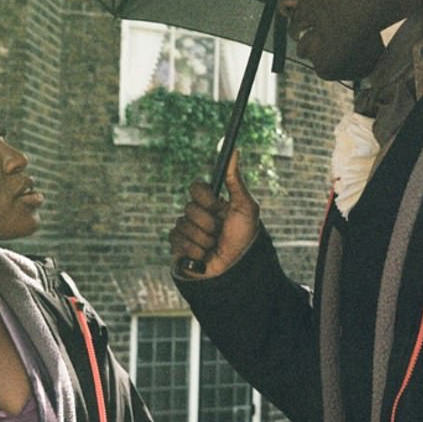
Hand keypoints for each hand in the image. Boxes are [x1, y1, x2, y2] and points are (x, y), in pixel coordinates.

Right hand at [169, 150, 259, 277]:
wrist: (237, 271)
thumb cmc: (245, 239)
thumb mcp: (245, 207)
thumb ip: (235, 179)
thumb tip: (234, 150)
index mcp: (212, 202)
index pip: (196, 187)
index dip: (205, 197)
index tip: (217, 206)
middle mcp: (198, 214)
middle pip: (189, 208)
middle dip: (208, 224)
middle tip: (221, 233)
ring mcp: (187, 230)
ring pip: (184, 225)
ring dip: (203, 239)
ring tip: (214, 247)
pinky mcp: (178, 247)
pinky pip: (177, 240)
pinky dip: (194, 250)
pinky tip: (204, 257)